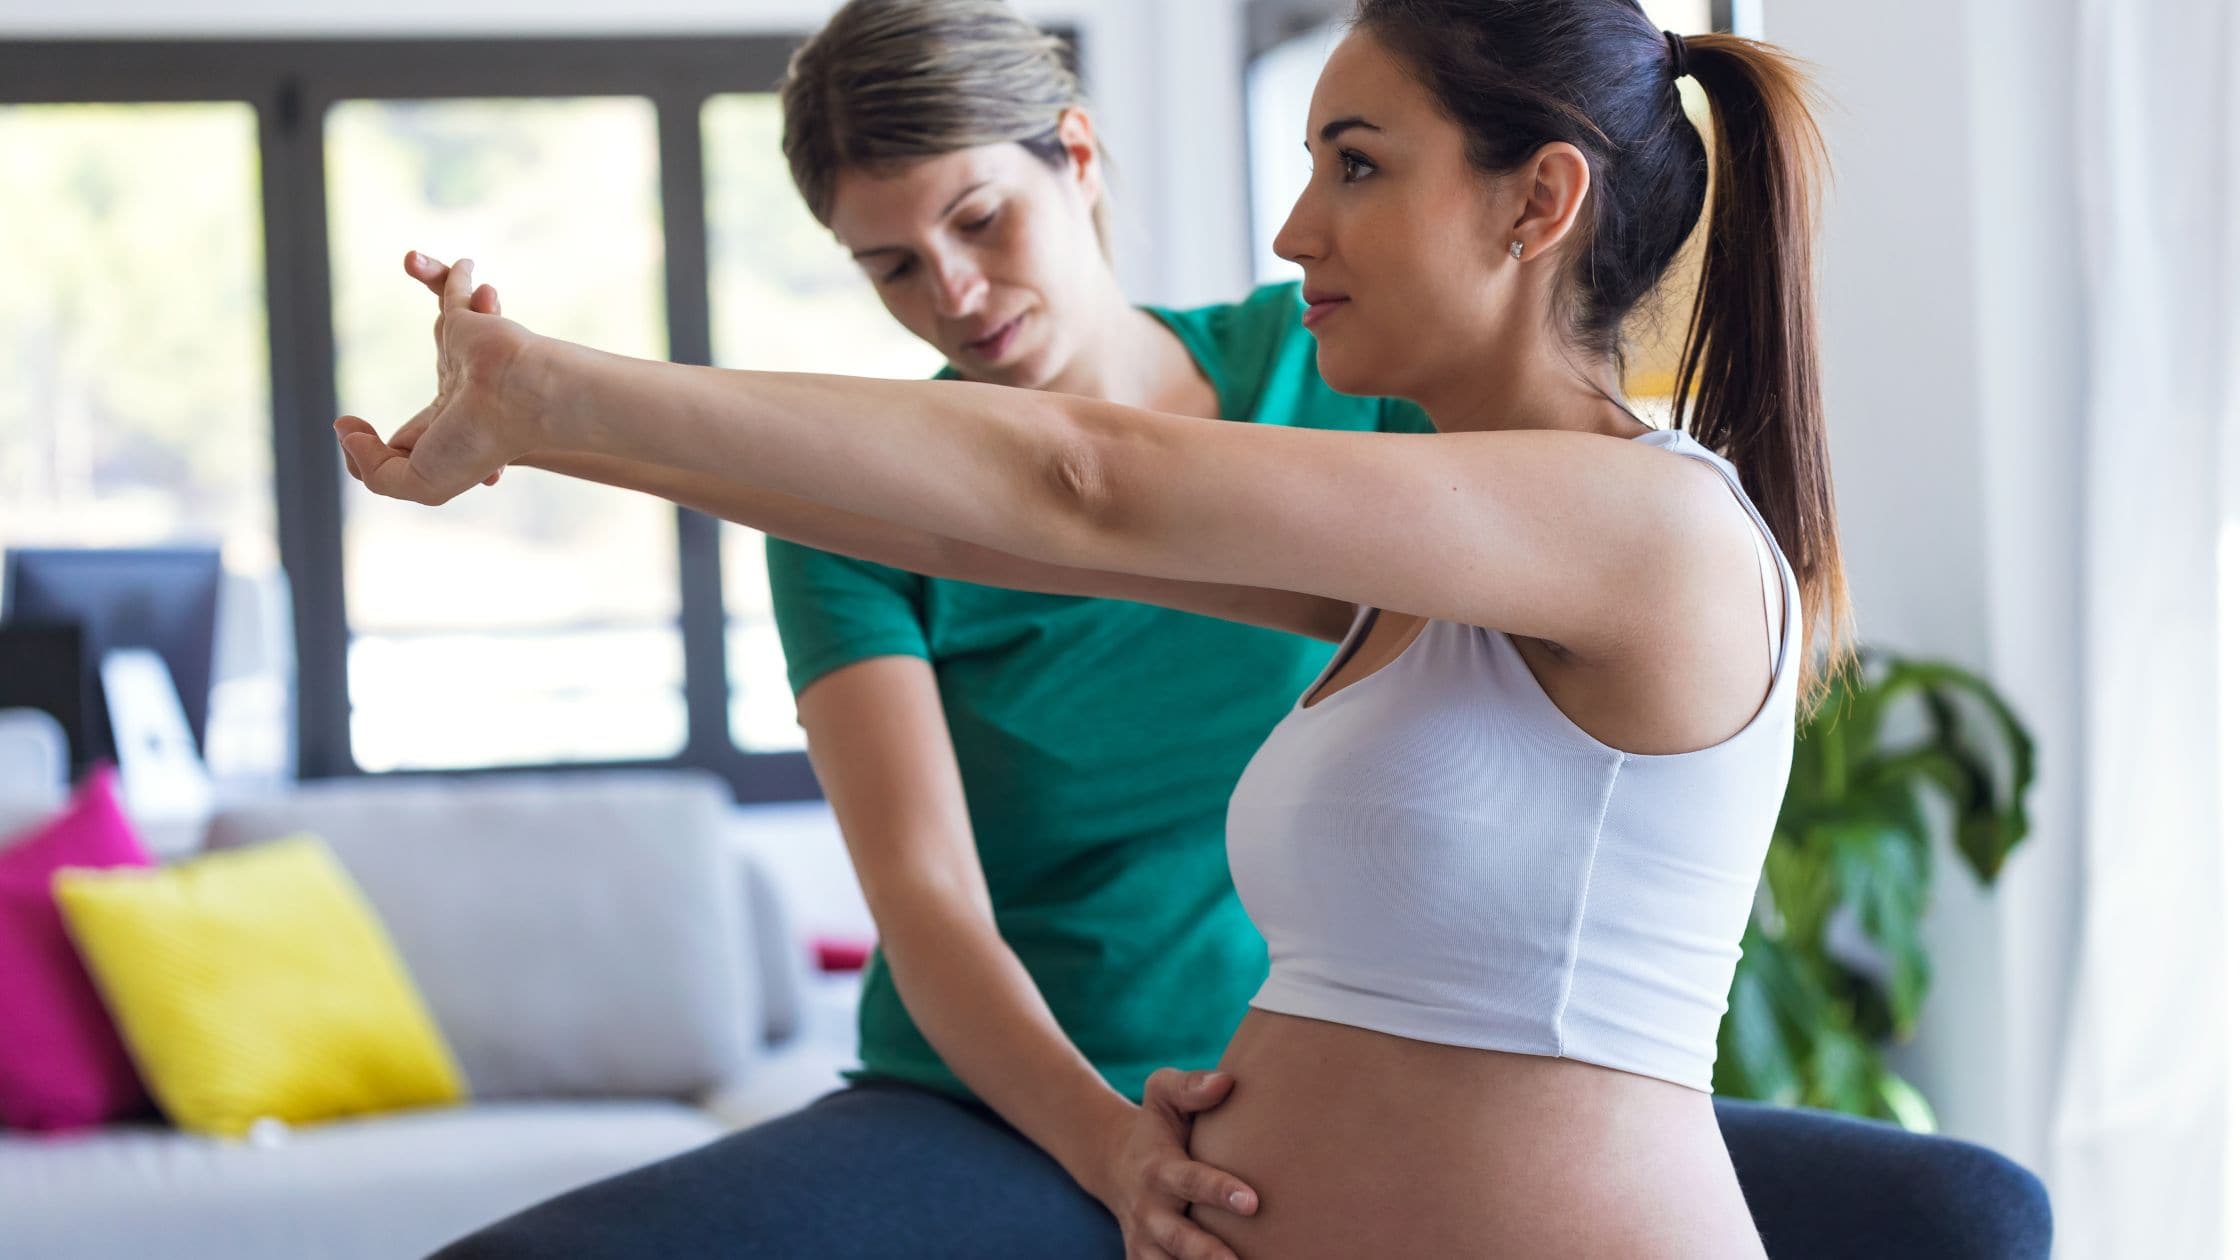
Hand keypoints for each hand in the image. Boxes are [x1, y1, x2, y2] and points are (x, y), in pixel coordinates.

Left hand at [333, 251, 543, 503]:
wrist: (519, 402)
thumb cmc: (477, 442)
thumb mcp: (414, 481)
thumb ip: (370, 469)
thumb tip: (346, 430)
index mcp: (450, 432)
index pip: (410, 439)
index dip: (377, 446)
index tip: (347, 426)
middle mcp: (461, 390)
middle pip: (442, 370)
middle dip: (444, 361)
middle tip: (427, 349)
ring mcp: (467, 354)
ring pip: (447, 321)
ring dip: (439, 288)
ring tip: (414, 261)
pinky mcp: (468, 320)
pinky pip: (448, 288)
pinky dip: (439, 273)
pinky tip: (415, 260)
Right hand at [1098, 1068, 1258, 1259]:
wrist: (1115, 1164)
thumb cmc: (1157, 1127)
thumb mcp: (1163, 1095)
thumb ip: (1190, 1086)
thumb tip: (1227, 1082)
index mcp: (1158, 1168)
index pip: (1190, 1180)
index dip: (1219, 1191)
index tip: (1251, 1201)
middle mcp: (1150, 1210)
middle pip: (1178, 1237)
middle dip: (1206, 1251)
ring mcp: (1146, 1241)